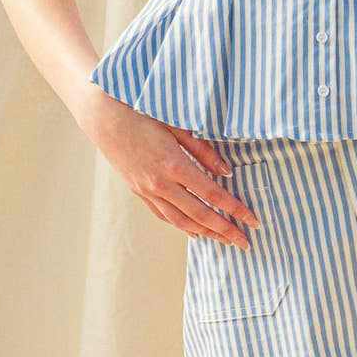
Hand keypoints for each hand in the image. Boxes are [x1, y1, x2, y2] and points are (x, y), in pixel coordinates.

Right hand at [80, 86, 258, 246]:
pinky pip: (164, 215)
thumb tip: (226, 173)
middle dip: (225, 230)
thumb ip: (204, 151)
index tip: (253, 221)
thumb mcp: (178, 126)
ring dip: (206, 233)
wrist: (103, 116)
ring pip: (181, 221)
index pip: (213, 195)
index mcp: (174, 164)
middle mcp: (160, 183)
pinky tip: (195, 232)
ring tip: (225, 241)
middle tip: (245, 243)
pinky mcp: (138, 191)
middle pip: (200, 215)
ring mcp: (147, 190)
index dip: (235, 210)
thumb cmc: (143, 113)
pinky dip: (182, 226)